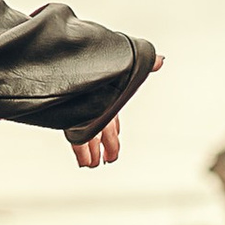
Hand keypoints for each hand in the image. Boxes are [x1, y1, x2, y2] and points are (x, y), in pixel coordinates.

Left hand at [69, 48, 162, 172]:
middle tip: (109, 158)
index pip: (113, 116)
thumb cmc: (91, 62)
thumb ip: (141, 66)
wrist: (64, 66)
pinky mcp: (66, 119)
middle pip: (103, 130)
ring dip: (94, 152)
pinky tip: (83, 162)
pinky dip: (81, 152)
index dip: (115, 130)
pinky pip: (75, 140)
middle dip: (107, 145)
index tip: (116, 138)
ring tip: (94, 164)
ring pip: (90, 137)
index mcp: (107, 94)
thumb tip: (160, 60)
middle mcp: (94, 105)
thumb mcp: (121, 65)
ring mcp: (80, 113)